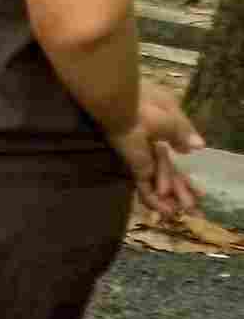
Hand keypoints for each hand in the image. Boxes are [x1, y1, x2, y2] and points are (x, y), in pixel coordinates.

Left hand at [118, 86, 204, 216]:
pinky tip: (165, 210)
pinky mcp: (135, 167)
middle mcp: (148, 148)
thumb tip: (196, 147)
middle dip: (179, 190)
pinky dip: (154, 199)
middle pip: (166, 173)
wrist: (122, 109)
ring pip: (157, 182)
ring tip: (180, 212)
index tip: (197, 189)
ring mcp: (140, 159)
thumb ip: (183, 133)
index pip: (171, 157)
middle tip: (192, 207)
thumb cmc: (147, 106)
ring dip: (170, 198)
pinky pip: (146, 186)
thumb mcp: (172, 118)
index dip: (182, 172)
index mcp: (156, 133)